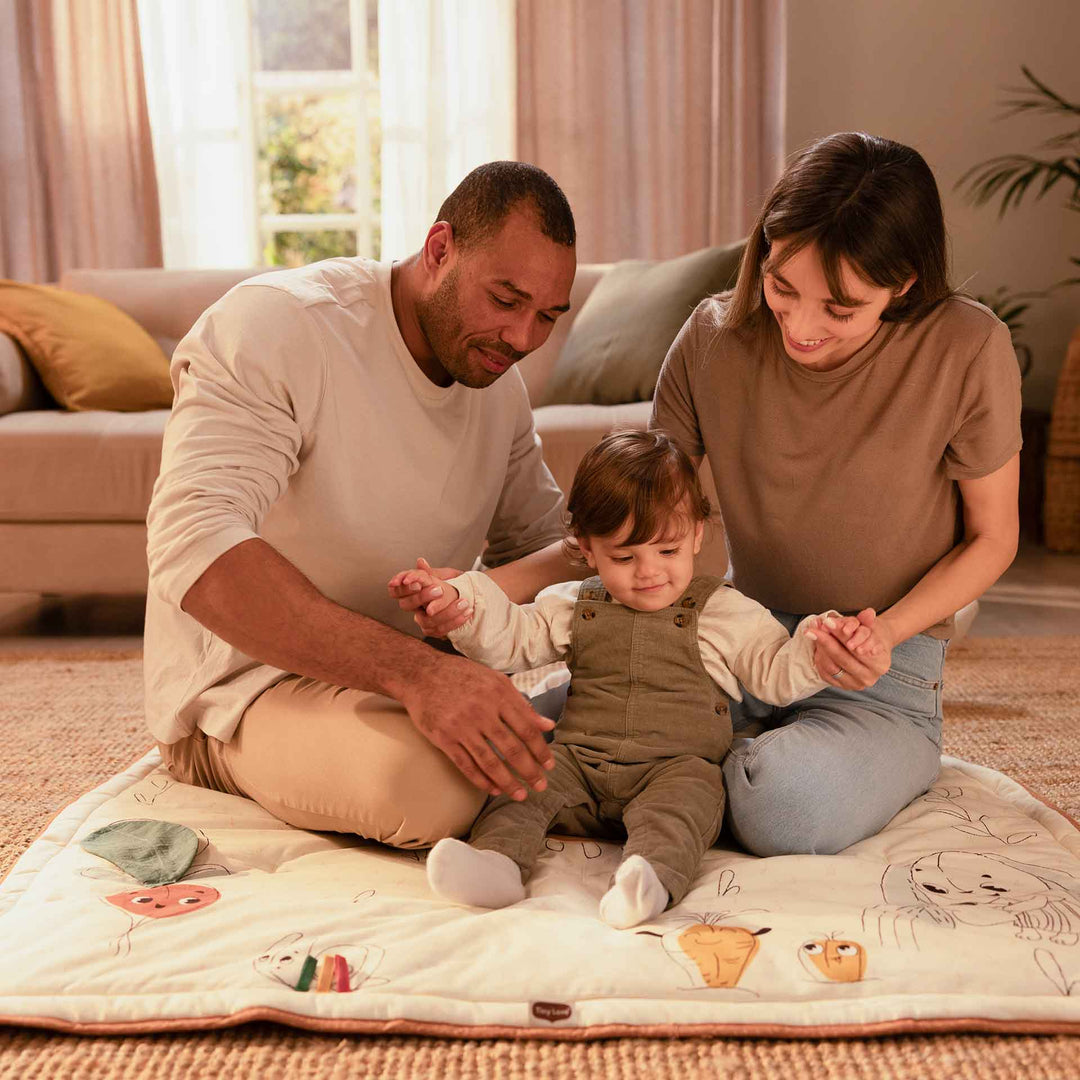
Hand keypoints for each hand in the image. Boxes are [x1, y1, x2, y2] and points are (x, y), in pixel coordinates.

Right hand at [387, 557, 471, 636]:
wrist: (468, 598)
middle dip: (422, 596)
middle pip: (406, 605)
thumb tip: (420, 562)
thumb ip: (431, 572)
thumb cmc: (452, 585)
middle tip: (439, 590)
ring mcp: (422, 620)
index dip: (403, 588)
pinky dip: (456, 621)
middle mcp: (414, 607)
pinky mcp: (434, 630)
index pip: (395, 591)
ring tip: (463, 602)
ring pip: (425, 621)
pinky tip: (467, 613)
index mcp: (412, 591)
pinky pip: (440, 630)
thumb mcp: (444, 576)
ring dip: (446, 611)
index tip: (417, 583)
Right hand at [399, 651, 556, 799]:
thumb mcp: (496, 681)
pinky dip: (481, 780)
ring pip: (490, 762)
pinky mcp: (444, 738)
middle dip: (529, 771)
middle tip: (540, 786)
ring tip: (520, 795)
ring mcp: (462, 727)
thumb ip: (521, 704)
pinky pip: (466, 765)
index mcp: (499, 695)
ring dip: (508, 782)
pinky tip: (493, 789)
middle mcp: (482, 712)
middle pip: (511, 749)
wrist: (422, 674)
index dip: (540, 750)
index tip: (549, 765)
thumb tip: (547, 725)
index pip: (526, 729)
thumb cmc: (463, 675)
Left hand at [804, 608, 895, 689]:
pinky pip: (825, 674)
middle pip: (842, 657)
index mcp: (880, 663)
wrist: (871, 649)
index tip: (827, 622)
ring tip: (813, 632)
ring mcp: (855, 684)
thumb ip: (867, 619)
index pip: (856, 648)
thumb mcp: (870, 625)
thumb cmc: (870, 636)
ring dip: (820, 648)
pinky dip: (819, 659)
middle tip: (813, 626)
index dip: (841, 634)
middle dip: (826, 640)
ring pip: (831, 666)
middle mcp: (869, 677)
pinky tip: (817, 646)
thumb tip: (867, 613)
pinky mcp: (842, 687)